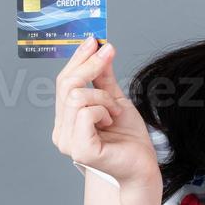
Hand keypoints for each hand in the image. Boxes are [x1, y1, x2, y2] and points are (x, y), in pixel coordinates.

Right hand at [51, 37, 158, 189]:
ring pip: (77, 97)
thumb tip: (98, 47)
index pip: (63, 82)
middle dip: (91, 67)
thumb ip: (102, 77)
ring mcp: (67, 142)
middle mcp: (61, 131)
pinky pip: (85, 113)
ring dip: (103, 98)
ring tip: (115, 111)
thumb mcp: (115, 99)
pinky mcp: (80, 149)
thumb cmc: (129, 138)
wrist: (144, 165)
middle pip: (66, 85)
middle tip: (110, 55)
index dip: (78, 59)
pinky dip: (103, 110)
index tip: (94, 40)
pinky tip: (111, 121)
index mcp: (65, 120)